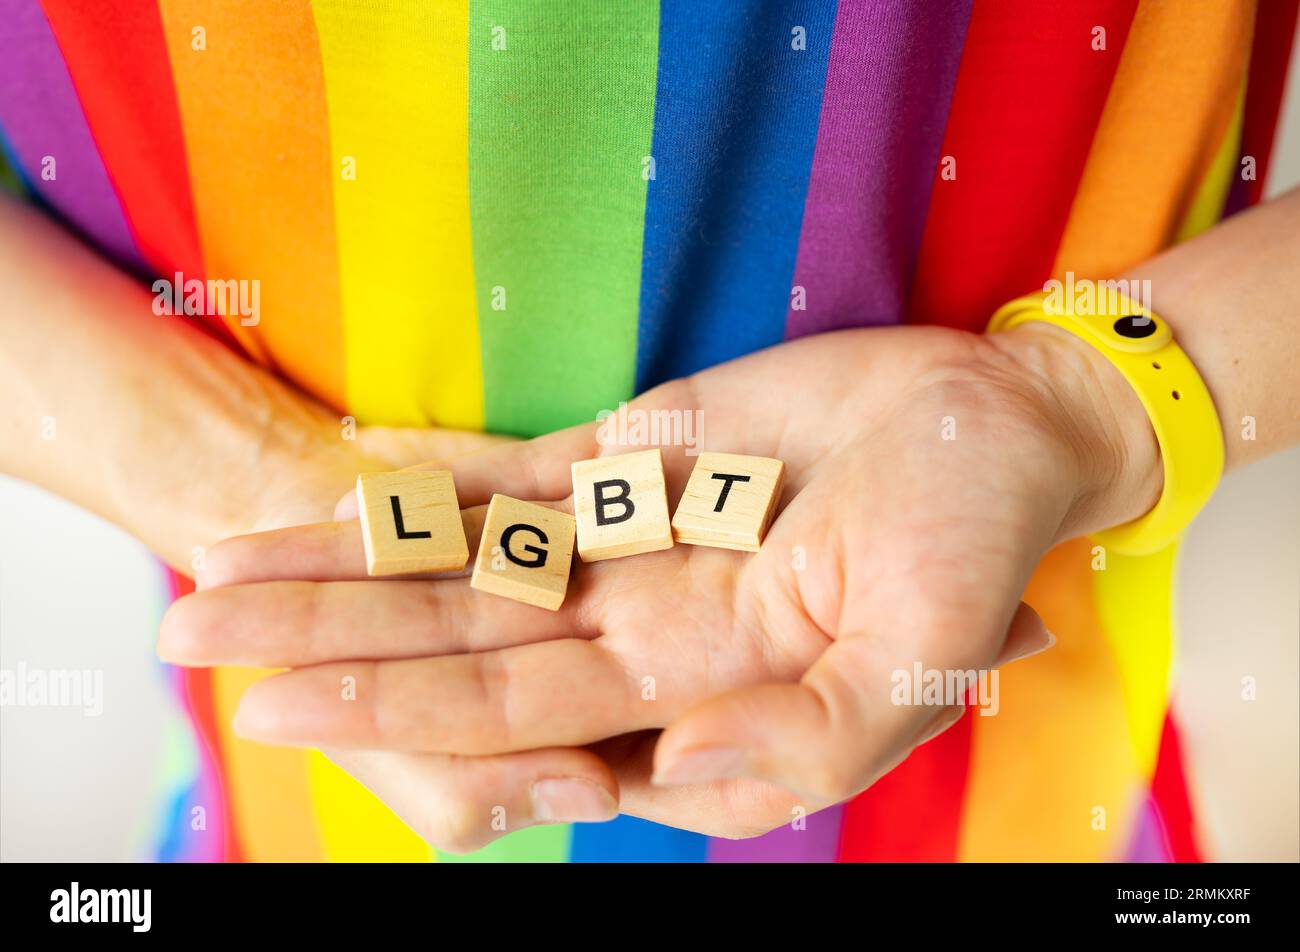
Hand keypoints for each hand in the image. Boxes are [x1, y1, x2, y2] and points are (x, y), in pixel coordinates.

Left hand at [159, 324, 1159, 847]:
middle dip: (329, 646)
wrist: (996, 424)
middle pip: (457, 644)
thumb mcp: (922, 656)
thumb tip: (667, 766)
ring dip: (348, 566)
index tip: (289, 709)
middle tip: (198, 639)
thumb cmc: (977, 541)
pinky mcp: (635, 461)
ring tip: (225, 566)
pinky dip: (429, 485)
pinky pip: (514, 481)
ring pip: (464, 564)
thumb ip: (807, 735)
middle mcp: (640, 626)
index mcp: (698, 688)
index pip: (521, 719)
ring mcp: (627, 542)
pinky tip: (342, 486)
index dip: (401, 715)